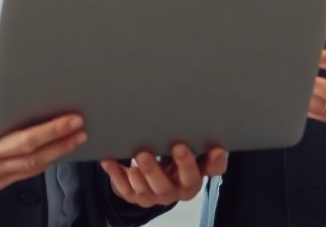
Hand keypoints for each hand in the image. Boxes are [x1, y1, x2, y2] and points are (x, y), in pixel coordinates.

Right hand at [0, 63, 87, 191]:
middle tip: (79, 124)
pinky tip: (60, 148)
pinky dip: (46, 161)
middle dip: (60, 139)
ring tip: (78, 136)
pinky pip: (27, 175)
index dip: (48, 130)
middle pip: (32, 154)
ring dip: (59, 152)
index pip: (20, 138)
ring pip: (33, 168)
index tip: (67, 117)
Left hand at [100, 145, 227, 207]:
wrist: (149, 178)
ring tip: (138, 156)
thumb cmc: (171, 160)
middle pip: (176, 184)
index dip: (214, 162)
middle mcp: (176, 191)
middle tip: (167, 148)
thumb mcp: (187, 153)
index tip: (216, 149)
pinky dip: (116, 175)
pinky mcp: (134, 196)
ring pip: (149, 190)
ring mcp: (154, 196)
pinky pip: (124, 189)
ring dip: (143, 174)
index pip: (209, 172)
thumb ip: (198, 144)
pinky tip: (109, 161)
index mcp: (194, 178)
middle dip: (171, 167)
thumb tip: (212, 130)